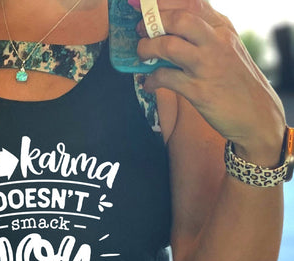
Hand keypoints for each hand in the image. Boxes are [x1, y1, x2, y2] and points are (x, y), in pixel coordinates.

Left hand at [136, 0, 285, 165]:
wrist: (256, 113)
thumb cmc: (236, 81)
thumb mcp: (227, 47)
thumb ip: (205, 32)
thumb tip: (174, 23)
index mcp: (222, 28)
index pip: (192, 2)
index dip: (163, 3)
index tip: (144, 6)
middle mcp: (216, 42)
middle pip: (179, 18)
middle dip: (153, 22)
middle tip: (141, 31)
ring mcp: (207, 66)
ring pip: (169, 46)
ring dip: (147, 49)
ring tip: (142, 55)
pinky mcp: (198, 91)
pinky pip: (165, 78)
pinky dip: (151, 80)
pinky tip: (148, 84)